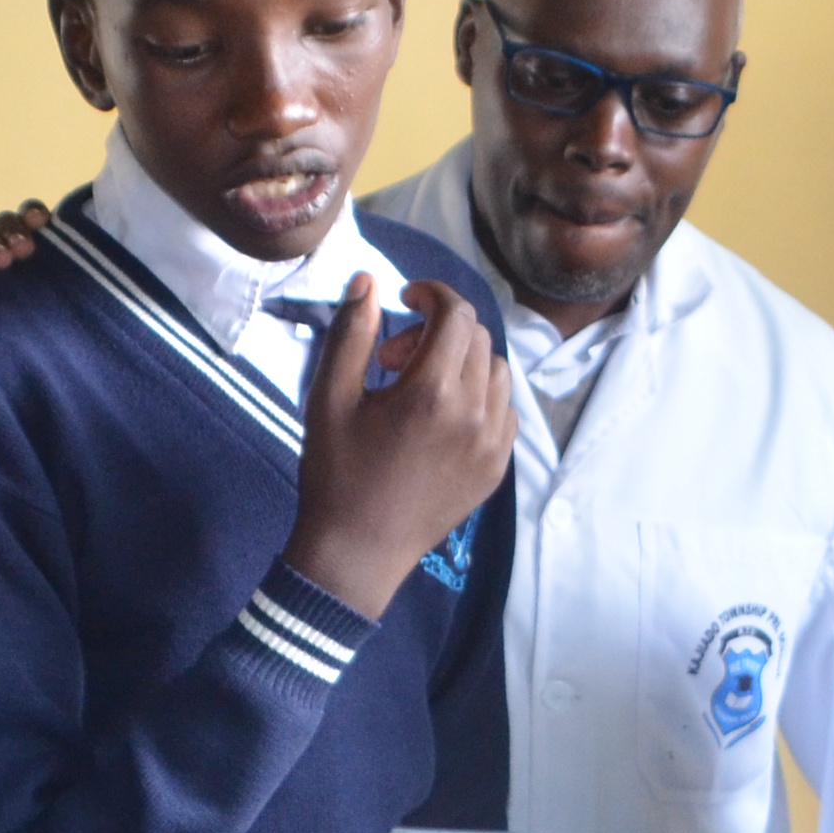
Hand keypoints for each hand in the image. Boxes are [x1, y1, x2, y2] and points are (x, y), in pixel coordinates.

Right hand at [280, 276, 512, 617]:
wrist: (358, 552)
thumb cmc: (335, 473)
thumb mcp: (329, 397)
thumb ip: (350, 333)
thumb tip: (368, 280)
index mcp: (431, 393)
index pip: (455, 313)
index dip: (431, 294)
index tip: (404, 300)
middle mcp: (474, 414)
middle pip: (476, 337)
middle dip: (438, 330)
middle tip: (394, 358)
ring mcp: (493, 445)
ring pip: (496, 370)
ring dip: (462, 360)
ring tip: (419, 385)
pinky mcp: (497, 468)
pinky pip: (505, 410)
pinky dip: (480, 396)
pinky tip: (442, 415)